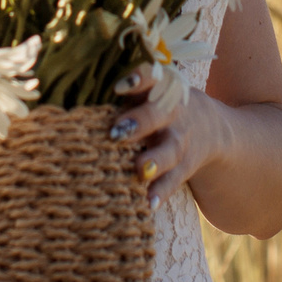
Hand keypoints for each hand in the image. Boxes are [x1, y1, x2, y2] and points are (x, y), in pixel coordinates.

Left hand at [110, 68, 222, 205]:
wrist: (210, 128)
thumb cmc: (159, 106)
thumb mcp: (151, 91)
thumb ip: (125, 93)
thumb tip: (72, 96)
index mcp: (160, 89)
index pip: (152, 77)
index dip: (138, 79)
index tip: (119, 86)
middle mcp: (172, 114)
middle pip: (159, 115)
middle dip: (140, 122)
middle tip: (117, 132)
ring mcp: (180, 142)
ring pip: (170, 151)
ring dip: (155, 161)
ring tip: (140, 170)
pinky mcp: (184, 167)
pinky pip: (174, 180)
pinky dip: (162, 191)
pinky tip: (149, 203)